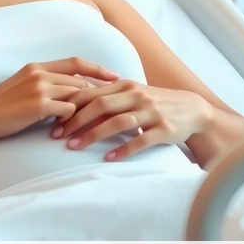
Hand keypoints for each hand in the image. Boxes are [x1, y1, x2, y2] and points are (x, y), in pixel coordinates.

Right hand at [0, 59, 119, 143]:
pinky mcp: (38, 105)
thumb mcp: (21, 87)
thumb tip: (67, 92)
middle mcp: (40, 73)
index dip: (97, 68)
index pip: (75, 62)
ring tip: (103, 118)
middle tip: (117, 102)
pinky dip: (74, 119)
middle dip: (100, 92)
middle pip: (80, 79)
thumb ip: (43, 85)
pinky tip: (75, 129)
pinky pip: (67, 110)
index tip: (115, 76)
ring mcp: (39, 88)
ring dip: (89, 108)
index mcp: (36, 66)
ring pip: (77, 94)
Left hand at [50, 79, 213, 160]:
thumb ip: (106, 96)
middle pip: (99, 105)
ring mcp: (150, 111)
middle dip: (75, 121)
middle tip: (56, 135)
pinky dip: (123, 149)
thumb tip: (73, 102)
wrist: (191, 109)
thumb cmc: (154, 102)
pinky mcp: (164, 129)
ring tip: (74, 146)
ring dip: (93, 135)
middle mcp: (136, 95)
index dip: (69, 105)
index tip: (51, 119)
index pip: (91, 92)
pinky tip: (108, 158)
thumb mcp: (131, 93)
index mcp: (124, 85)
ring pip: (117, 122)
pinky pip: (140, 139)